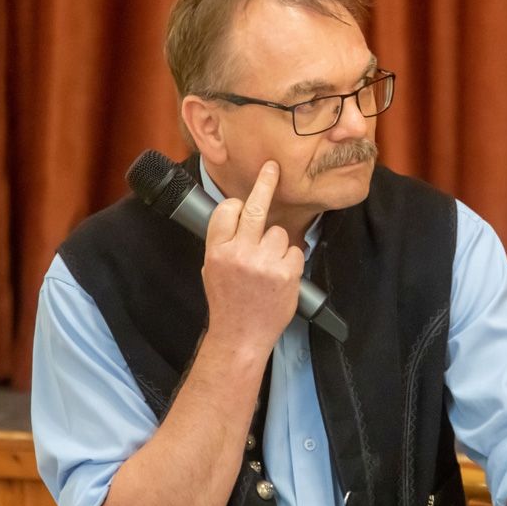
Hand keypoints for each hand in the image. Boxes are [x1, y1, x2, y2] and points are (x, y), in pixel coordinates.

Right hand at [201, 161, 304, 357]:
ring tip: (268, 269)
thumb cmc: (227, 302)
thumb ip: (224, 242)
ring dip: (278, 245)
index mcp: (217, 251)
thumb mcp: (211, 270)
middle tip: (272, 169)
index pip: (227, 210)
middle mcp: (239, 253)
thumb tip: (238, 214)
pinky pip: (295, 252)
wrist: (241, 336)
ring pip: (280, 233)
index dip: (237, 206)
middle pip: (255, 208)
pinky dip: (291, 262)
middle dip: (265, 184)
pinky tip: (280, 278)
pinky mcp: (285, 274)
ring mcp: (263, 263)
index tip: (242, 202)